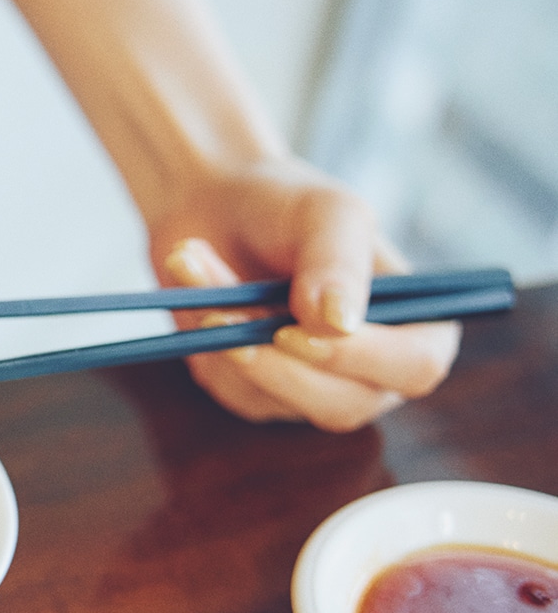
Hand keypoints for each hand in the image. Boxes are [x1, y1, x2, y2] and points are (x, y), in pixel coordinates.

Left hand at [144, 156, 459, 431]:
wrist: (216, 208)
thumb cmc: (286, 205)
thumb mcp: (325, 213)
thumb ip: (339, 263)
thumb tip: (339, 325)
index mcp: (417, 323)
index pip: (416, 367)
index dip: (360, 357)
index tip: (294, 329)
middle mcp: (372, 370)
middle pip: (343, 406)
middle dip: (277, 363)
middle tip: (221, 313)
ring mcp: (311, 388)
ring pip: (273, 397)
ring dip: (227, 333)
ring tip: (195, 262)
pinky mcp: (254, 393)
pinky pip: (229, 386)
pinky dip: (204, 337)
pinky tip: (194, 288)